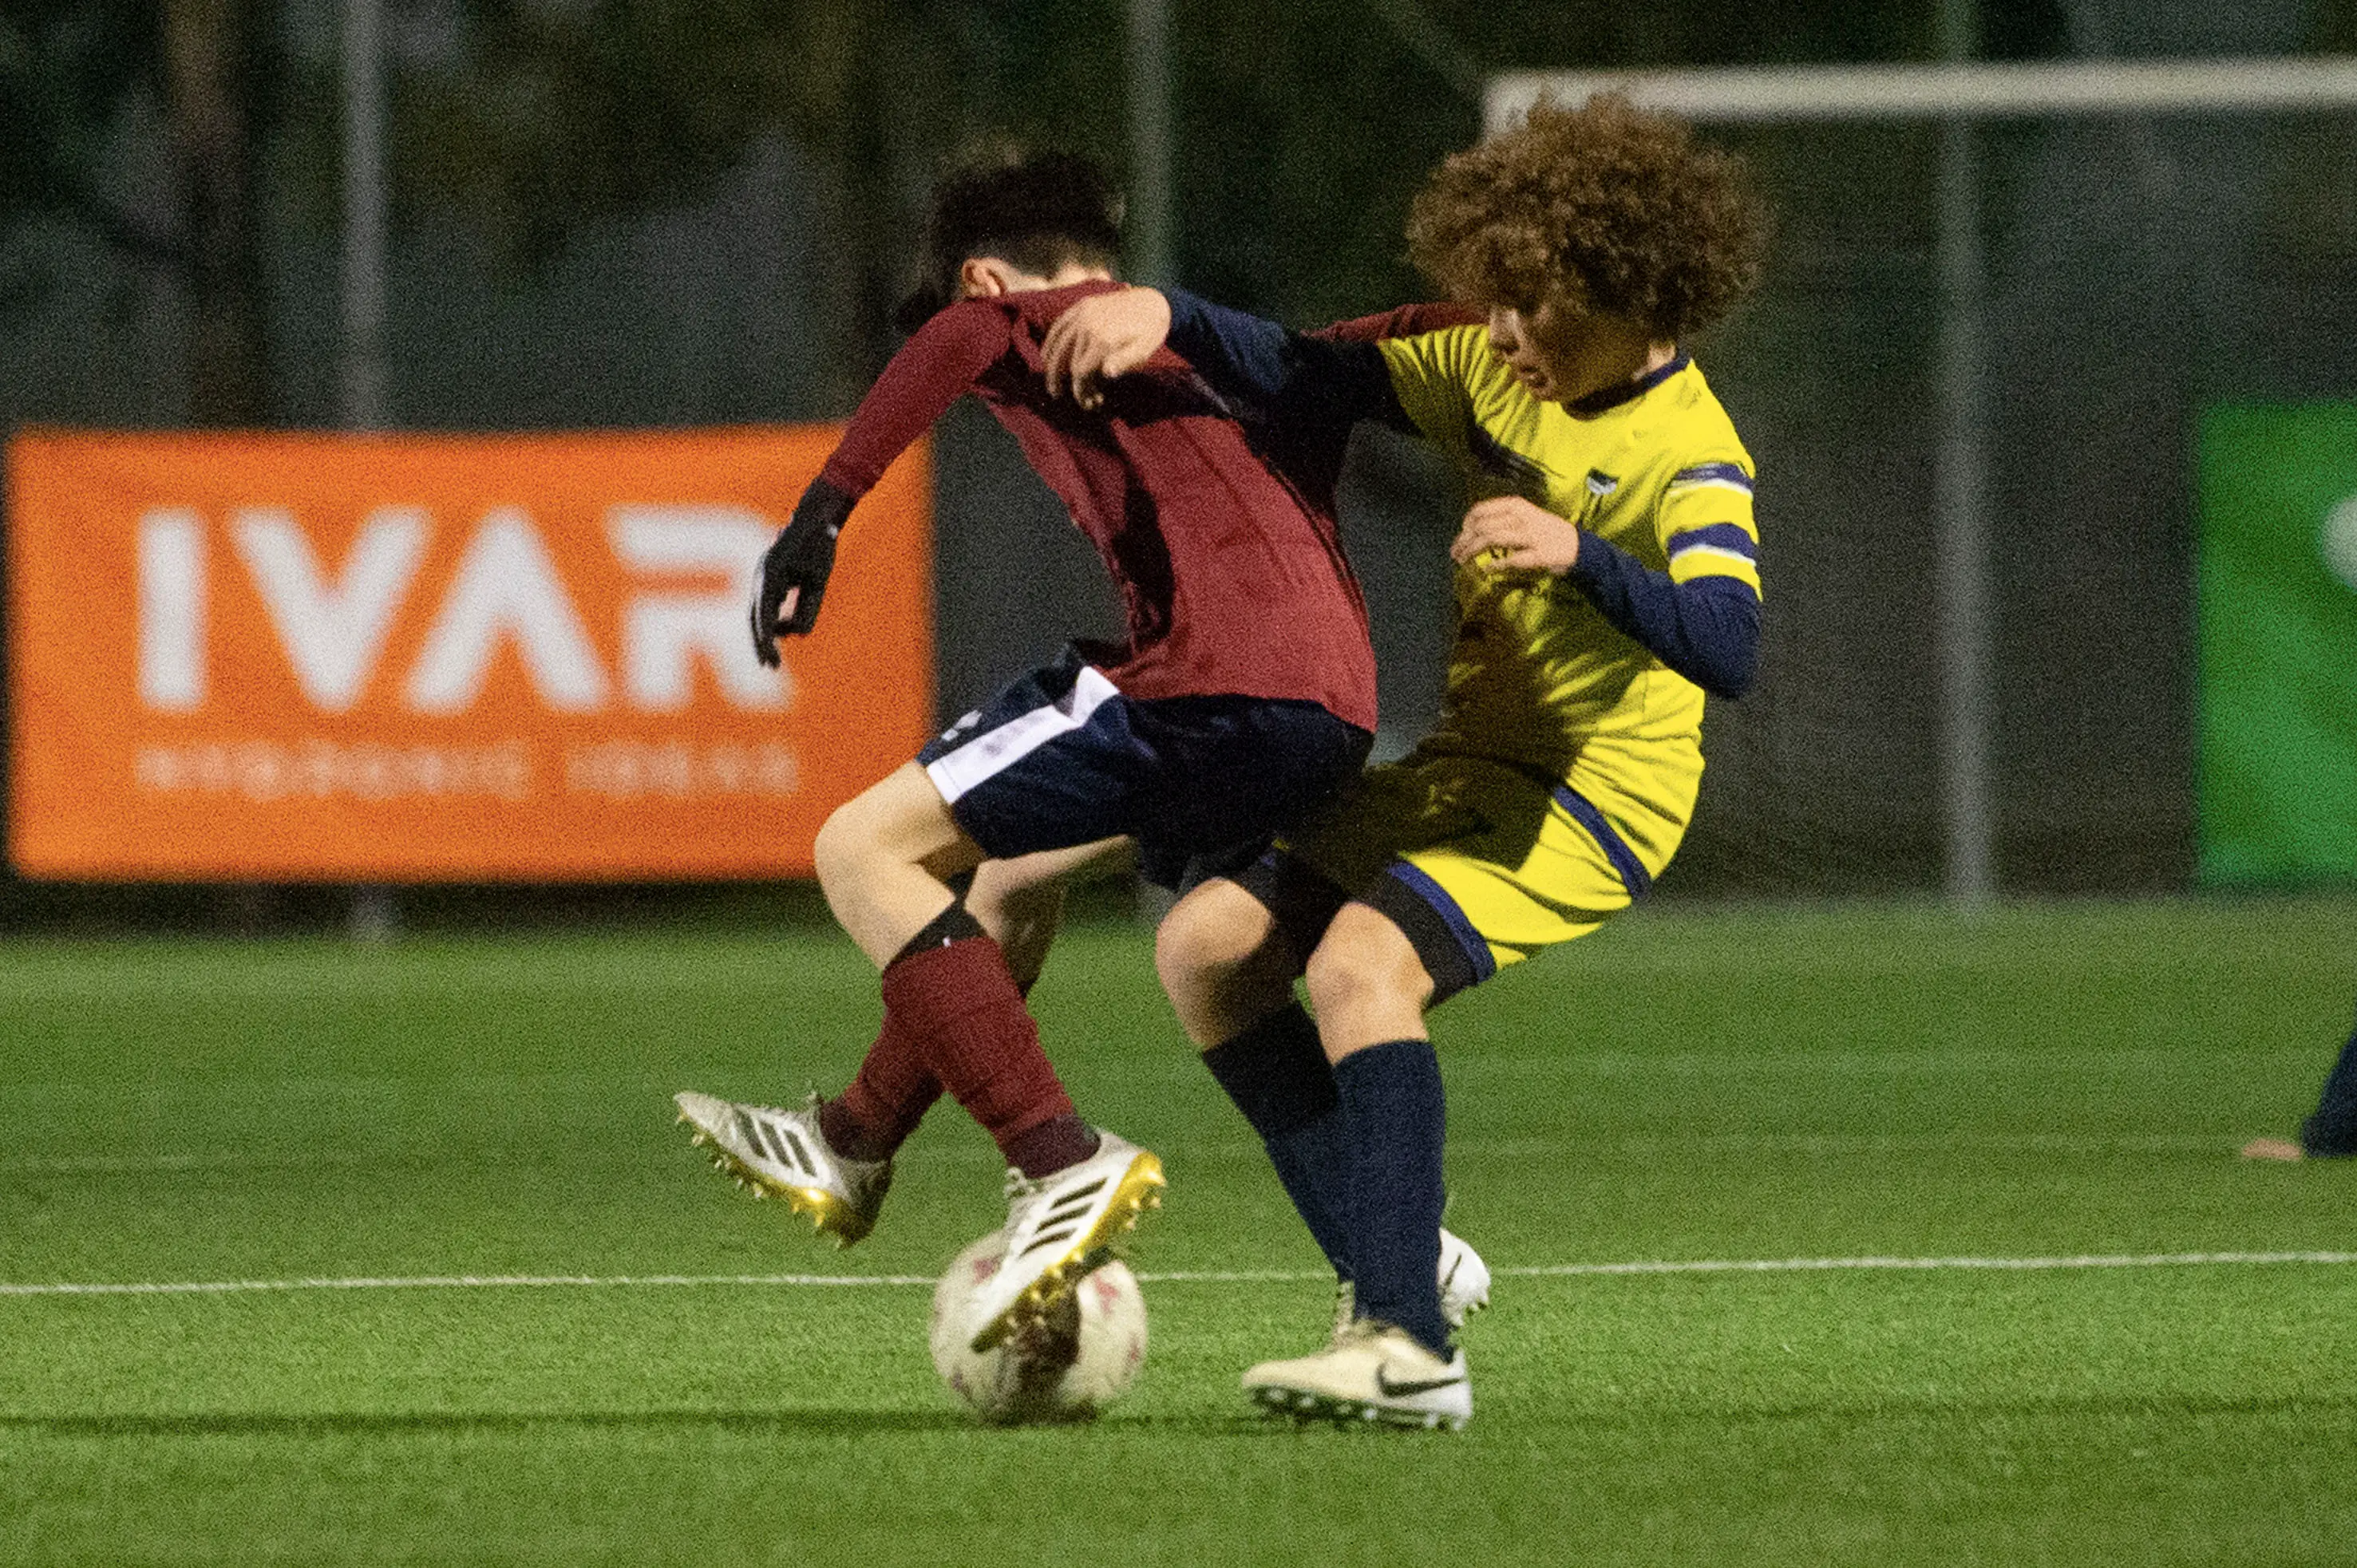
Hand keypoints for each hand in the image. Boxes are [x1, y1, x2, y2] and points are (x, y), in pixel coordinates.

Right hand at [749, 486, 848, 663]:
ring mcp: (763, 575)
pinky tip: (782, 634)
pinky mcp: (770, 577)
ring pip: (757, 612)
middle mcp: (761, 575)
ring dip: (766, 634)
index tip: (772, 659)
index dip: (766, 639)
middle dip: (761, 643)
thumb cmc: (820, 545)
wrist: (816, 517)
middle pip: (755, 616)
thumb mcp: (820, 579)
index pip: (763, 614)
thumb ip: (809, 606)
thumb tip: (800, 635)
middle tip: (771, 667)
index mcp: (771, 573)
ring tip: (775, 658)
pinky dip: (770, 621)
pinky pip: (765, 604)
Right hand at [1041, 287, 1172, 409]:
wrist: (1153, 301)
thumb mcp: (1143, 350)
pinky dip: (1050, 343)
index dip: (1081, 391)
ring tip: (1052, 384)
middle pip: (1067, 361)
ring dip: (1051, 366)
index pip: (1081, 372)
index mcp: (1103, 338)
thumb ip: (1124, 361)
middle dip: (1066, 383)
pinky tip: (1047, 357)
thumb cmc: (1150, 332)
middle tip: (1064, 398)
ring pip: (1057, 344)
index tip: (1089, 404)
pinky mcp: (1081, 306)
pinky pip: (1058, 326)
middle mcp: (1088, 324)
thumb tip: (1106, 373)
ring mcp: (1082, 312)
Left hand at [1450, 496, 1581, 574]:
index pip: (1481, 510)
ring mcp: (1531, 535)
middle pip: (1482, 526)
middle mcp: (1522, 517)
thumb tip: (1472, 529)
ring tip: (1463, 561)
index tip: (1460, 535)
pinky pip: (1512, 559)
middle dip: (1464, 541)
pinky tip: (1487, 569)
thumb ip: (1500, 520)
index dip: (1465, 524)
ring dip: (1472, 551)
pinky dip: (1496, 564)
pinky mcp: (1539, 554)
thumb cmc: (1545, 531)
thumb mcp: (1523, 516)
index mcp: (1516, 505)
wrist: (1577, 545)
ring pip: (1492, 538)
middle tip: (1455, 553)